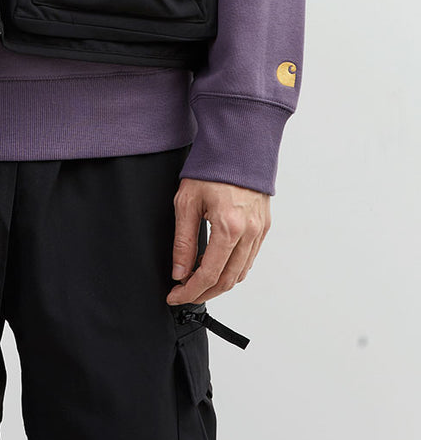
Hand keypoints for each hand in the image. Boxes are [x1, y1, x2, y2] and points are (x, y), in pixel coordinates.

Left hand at [165, 178, 270, 305]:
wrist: (238, 144)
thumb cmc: (211, 167)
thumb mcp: (186, 202)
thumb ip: (183, 241)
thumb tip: (179, 272)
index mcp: (229, 227)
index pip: (209, 274)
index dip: (190, 291)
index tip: (175, 295)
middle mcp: (249, 233)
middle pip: (227, 280)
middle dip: (204, 292)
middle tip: (184, 293)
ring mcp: (260, 230)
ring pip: (241, 272)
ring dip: (219, 282)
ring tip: (197, 280)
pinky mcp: (264, 226)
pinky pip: (250, 258)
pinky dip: (232, 268)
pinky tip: (216, 264)